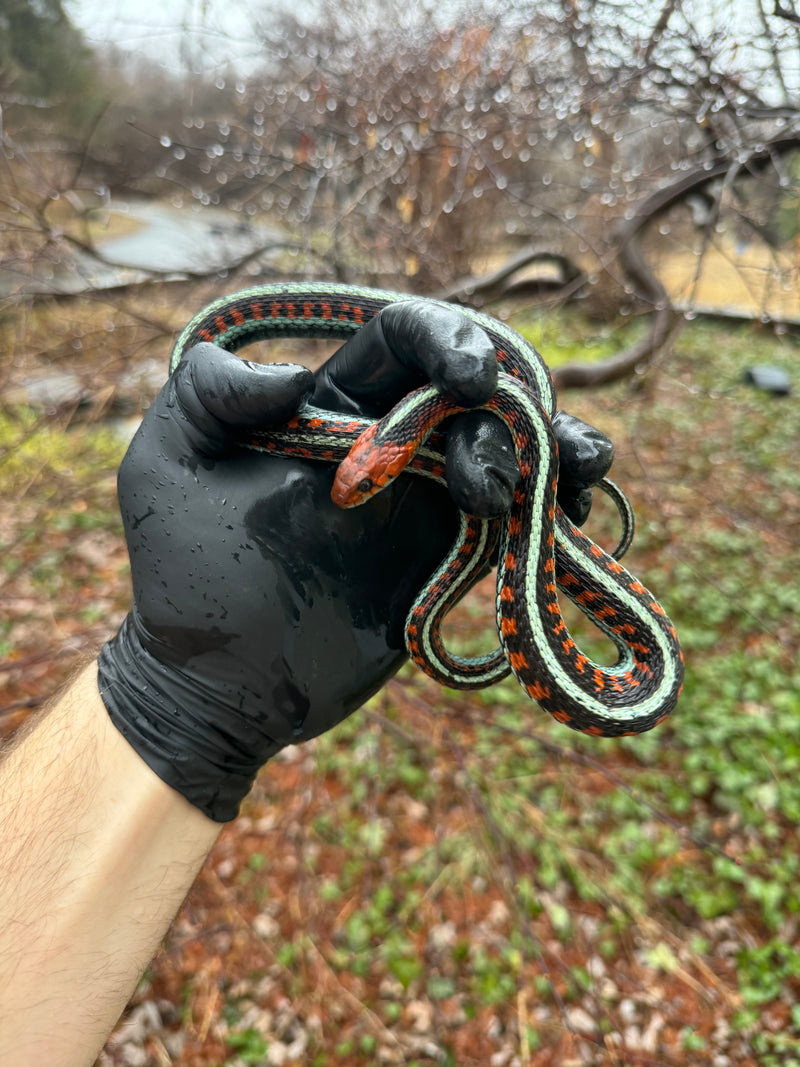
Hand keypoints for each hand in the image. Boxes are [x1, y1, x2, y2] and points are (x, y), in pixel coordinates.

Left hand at [98, 300, 611, 820]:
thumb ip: (207, 394)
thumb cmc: (183, 580)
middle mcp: (387, 442)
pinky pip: (518, 518)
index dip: (448, 339)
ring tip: (565, 486)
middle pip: (475, 393)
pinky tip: (571, 516)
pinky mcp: (450, 558)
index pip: (403, 340)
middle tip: (482, 486)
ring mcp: (424, 500)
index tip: (473, 380)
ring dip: (548, 453)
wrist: (221, 688)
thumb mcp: (163, 469)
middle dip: (504, 416)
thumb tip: (296, 374)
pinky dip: (555, 508)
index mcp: (328, 404)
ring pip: (511, 449)